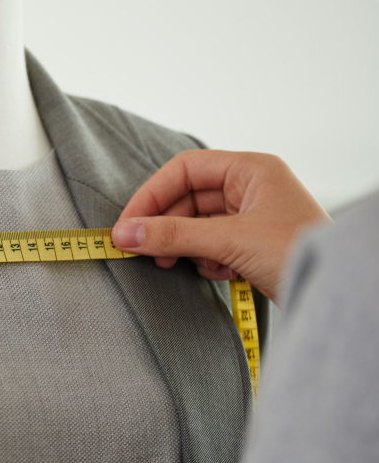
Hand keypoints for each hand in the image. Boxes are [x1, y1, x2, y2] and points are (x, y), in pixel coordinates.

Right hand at [111, 150, 329, 302]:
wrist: (337, 292)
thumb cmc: (298, 253)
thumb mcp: (228, 241)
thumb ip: (173, 235)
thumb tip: (125, 234)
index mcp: (251, 170)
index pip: (184, 170)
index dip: (151, 195)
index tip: (128, 225)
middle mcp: (251, 188)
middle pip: (187, 198)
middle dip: (166, 226)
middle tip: (143, 250)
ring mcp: (252, 217)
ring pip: (197, 224)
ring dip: (184, 246)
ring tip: (178, 264)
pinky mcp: (252, 244)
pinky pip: (211, 244)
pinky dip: (206, 259)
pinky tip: (219, 272)